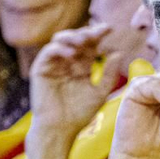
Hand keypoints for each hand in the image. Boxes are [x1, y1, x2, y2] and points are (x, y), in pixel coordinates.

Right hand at [30, 23, 118, 138]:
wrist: (60, 130)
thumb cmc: (79, 114)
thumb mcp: (100, 92)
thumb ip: (109, 74)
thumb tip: (119, 52)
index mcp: (81, 65)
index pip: (90, 45)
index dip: (98, 34)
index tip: (110, 29)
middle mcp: (67, 61)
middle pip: (76, 38)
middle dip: (86, 32)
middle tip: (97, 32)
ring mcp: (53, 64)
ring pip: (60, 40)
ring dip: (73, 36)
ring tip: (85, 39)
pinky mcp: (41, 69)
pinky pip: (48, 52)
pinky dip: (60, 49)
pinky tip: (72, 54)